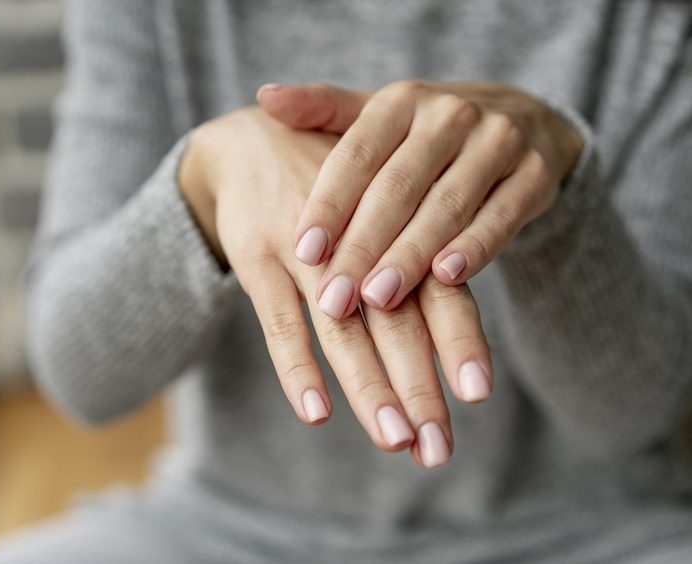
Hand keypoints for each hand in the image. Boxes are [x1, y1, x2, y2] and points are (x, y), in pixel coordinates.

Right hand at [180, 108, 491, 465]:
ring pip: (341, 329)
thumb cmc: (330, 189)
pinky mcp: (256, 255)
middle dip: (418, 388)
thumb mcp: (374, 211)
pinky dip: (296, 367)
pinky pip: (276, 320)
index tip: (477, 396)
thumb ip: (408, 265)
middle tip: (438, 450)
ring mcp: (304, 250)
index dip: (458, 342)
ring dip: (369, 387)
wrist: (250, 138)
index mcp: (398, 227)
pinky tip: (316, 412)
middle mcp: (358, 239)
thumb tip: (445, 343)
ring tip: (395, 441)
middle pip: (396, 323)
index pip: (438, 292)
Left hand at [257, 81, 582, 317]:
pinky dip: (475, 247)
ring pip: (446, 206)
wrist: (521, 121)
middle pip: (397, 188)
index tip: (302, 251)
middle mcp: (449, 114)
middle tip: (334, 297)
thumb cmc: (426, 133)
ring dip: (410, 255)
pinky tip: (447, 277)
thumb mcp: (378, 116)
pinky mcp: (535, 174)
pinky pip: (501, 216)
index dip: (328, 204)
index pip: (356, 154)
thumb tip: (266, 97)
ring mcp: (498, 141)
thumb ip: (324, 111)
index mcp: (401, 101)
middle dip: (362, 246)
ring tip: (378, 298)